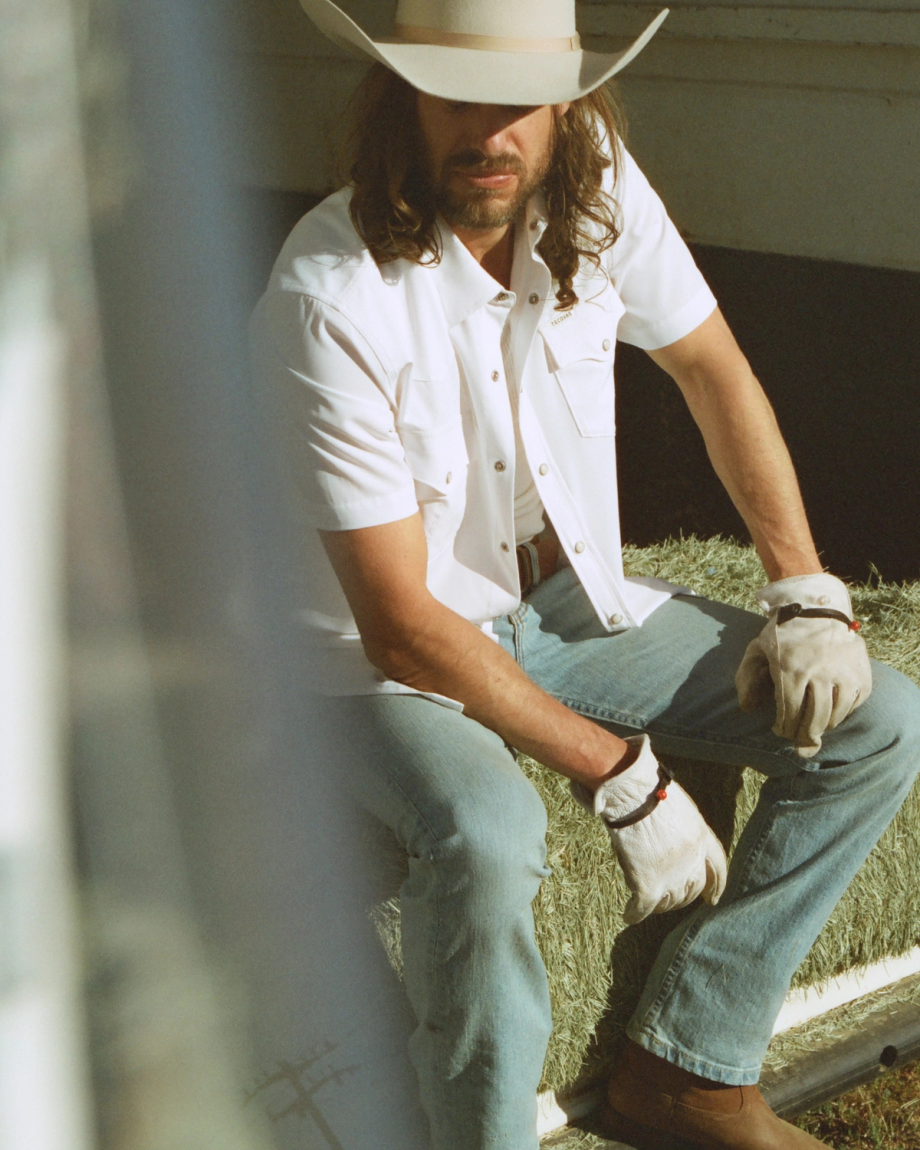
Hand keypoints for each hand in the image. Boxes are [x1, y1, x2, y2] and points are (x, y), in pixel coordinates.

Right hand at [572, 734, 726, 923]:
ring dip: (659, 903)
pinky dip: (634, 914)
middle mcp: (692, 861)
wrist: (632, 794)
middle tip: (668, 898)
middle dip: (682, 897)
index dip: (716, 886)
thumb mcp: (678, 809)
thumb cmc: (648, 791)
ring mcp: (672, 876)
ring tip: (646, 901)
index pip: (717, 867)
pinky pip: (643, 908)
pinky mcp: (649, 885)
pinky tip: (629, 915)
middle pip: (692, 888)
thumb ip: (681, 830)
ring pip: (669, 901)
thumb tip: (668, 842)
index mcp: (702, 837)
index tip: (712, 899)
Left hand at [736, 573, 871, 756]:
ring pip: (835, 715)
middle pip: (814, 719)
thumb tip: (747, 708)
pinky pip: (854, 704)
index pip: (790, 713)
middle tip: (798, 741)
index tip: (780, 731)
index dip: (784, 729)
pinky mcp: (861, 673)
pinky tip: (831, 713)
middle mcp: (819, 672)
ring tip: (813, 728)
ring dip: (823, 727)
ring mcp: (843, 672)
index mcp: (790, 668)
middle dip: (803, 735)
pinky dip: (842, 713)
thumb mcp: (757, 649)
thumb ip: (746, 678)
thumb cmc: (782, 635)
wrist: (815, 609)